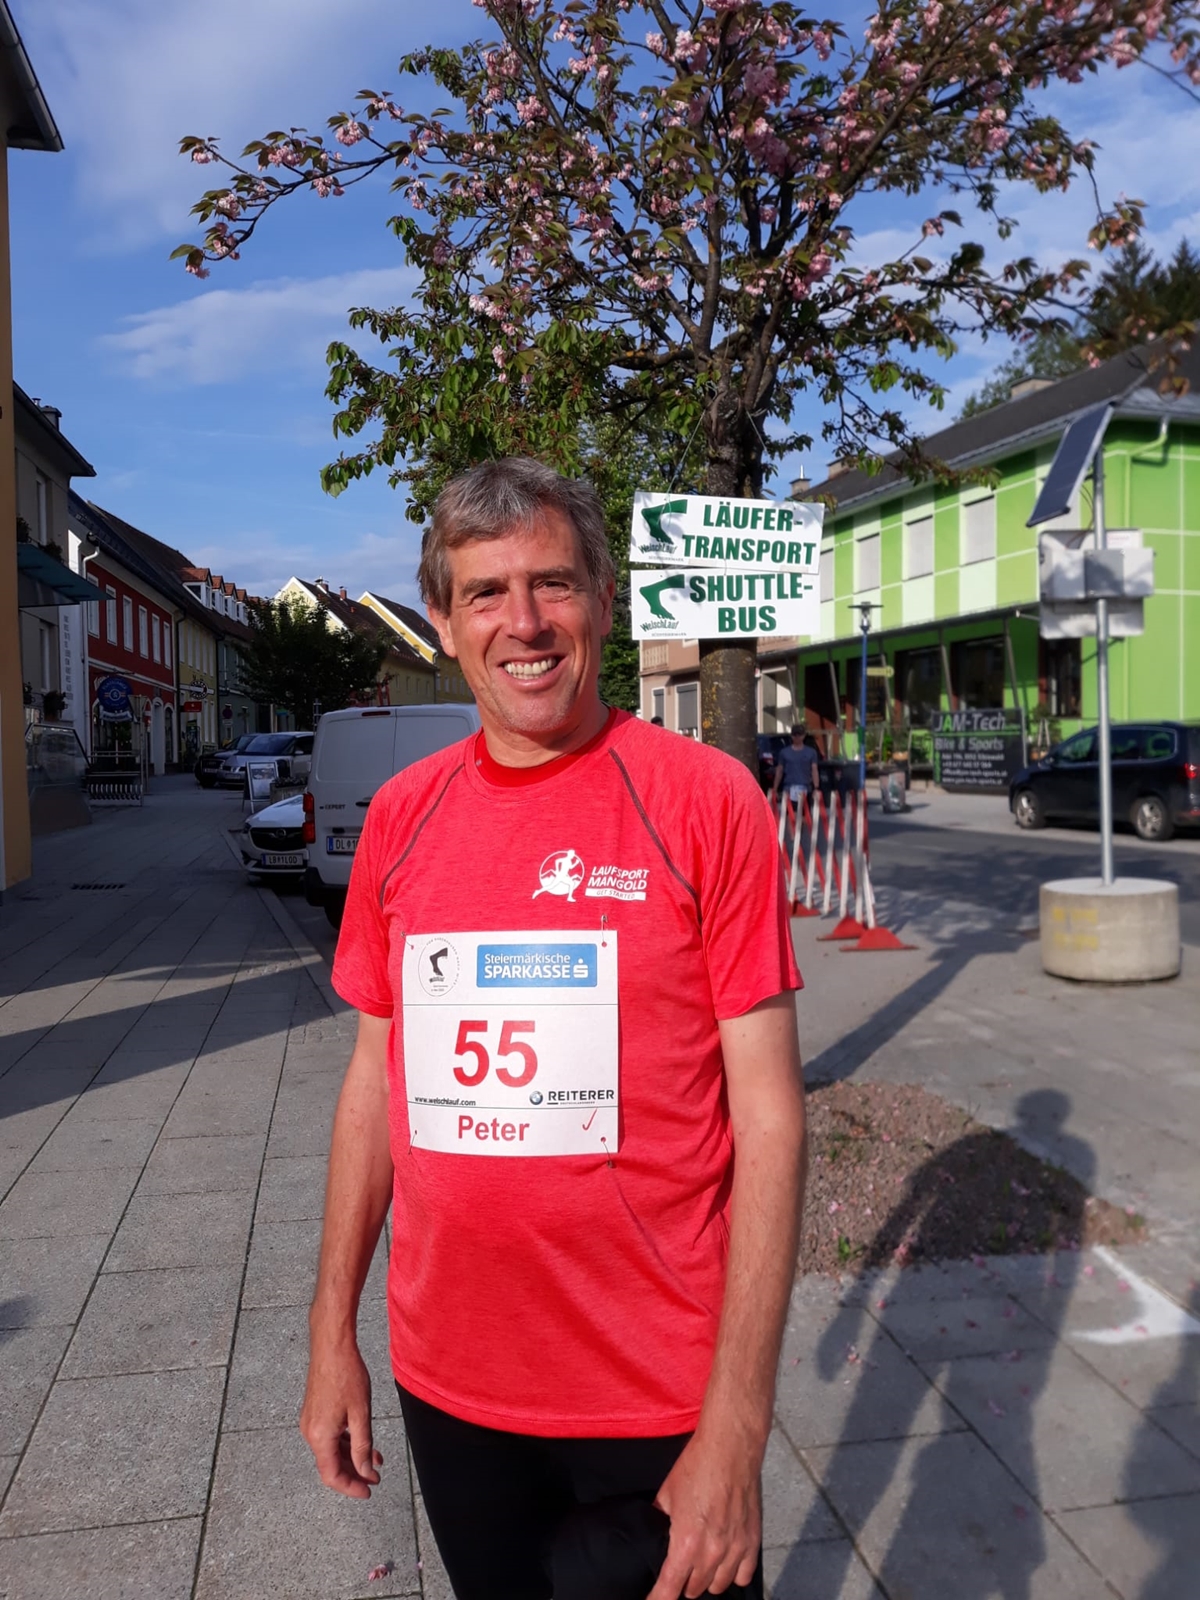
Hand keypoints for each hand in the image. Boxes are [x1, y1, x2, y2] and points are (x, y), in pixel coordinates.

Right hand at [299, 1330, 382, 1498]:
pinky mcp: (315, 1412)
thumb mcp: (361, 1413)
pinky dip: (346, 1443)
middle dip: (354, 1474)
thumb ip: (363, 1446)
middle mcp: (310, 1433)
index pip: (332, 1476)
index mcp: (319, 1437)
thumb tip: (366, 1472)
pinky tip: (363, 1441)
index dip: (351, 1487)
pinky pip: (330, 1436)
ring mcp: (311, 1422)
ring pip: (331, 1450)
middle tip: (376, 1479)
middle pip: (331, 1465)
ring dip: (352, 1457)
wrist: (331, 1345)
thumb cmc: (347, 1375)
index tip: (369, 1491)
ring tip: (376, 1461)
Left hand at [648, 1427, 761, 1597]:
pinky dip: (733, 1574)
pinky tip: (725, 1563)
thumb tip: (655, 1532)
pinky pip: (743, 1575)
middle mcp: (712, 1552)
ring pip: (718, 1586)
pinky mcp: (752, 1541)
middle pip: (694, 1589)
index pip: (670, 1588)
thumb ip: (661, 1519)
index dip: (658, 1599)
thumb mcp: (667, 1493)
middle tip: (678, 1570)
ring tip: (700, 1566)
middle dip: (682, 1583)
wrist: (730, 1447)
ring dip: (706, 1580)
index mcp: (686, 1542)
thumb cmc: (696, 1465)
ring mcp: (735, 1548)